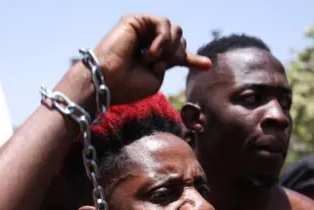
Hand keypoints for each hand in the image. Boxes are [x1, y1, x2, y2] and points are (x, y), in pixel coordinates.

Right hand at [94, 14, 210, 104]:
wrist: (107, 83)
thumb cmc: (128, 86)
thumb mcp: (157, 78)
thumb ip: (171, 62)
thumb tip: (183, 50)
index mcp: (152, 57)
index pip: (177, 53)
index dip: (192, 58)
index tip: (207, 65)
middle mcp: (146, 41)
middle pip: (180, 38)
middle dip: (176, 54)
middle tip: (160, 67)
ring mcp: (140, 29)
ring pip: (175, 29)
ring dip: (169, 48)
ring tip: (153, 61)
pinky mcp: (134, 20)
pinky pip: (163, 23)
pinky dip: (162, 40)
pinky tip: (151, 54)